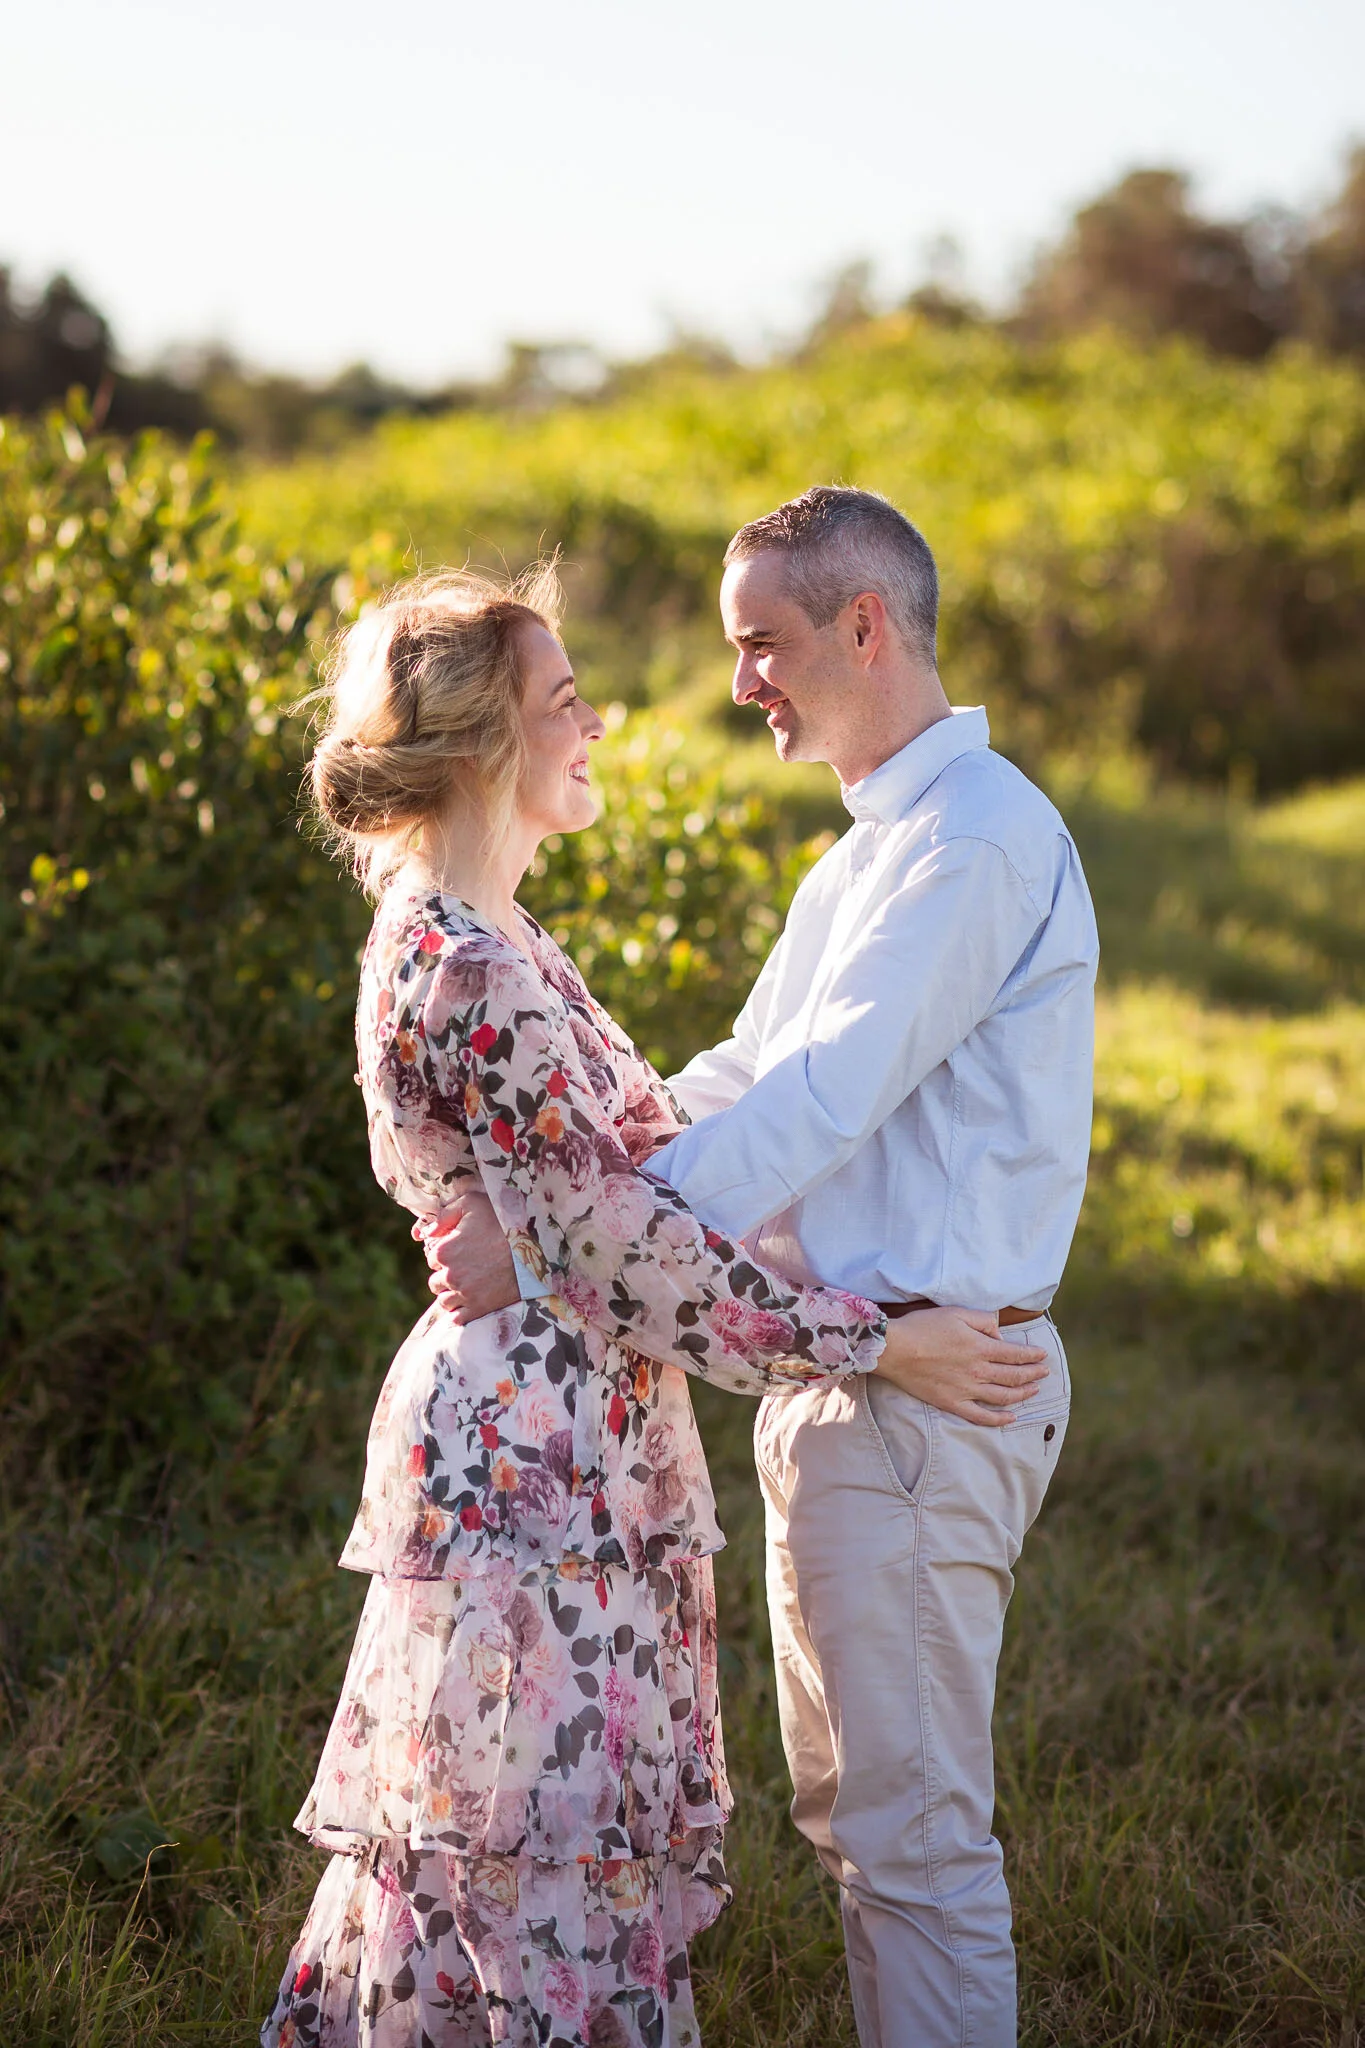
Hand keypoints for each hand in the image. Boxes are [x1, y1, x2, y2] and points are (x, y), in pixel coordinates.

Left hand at [418, 1190, 519, 1323]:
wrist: (534, 1248)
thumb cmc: (503, 1222)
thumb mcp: (473, 1204)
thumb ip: (446, 1214)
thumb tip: (428, 1231)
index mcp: (444, 1251)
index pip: (431, 1258)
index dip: (444, 1253)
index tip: (459, 1251)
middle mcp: (450, 1276)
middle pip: (435, 1282)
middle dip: (445, 1275)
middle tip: (464, 1268)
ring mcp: (464, 1295)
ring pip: (444, 1301)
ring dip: (451, 1294)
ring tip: (466, 1285)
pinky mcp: (479, 1308)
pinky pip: (458, 1318)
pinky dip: (460, 1312)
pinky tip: (471, 1301)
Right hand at [875, 1307, 1048, 1425]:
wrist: (895, 1349)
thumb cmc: (924, 1326)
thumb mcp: (957, 1312)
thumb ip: (984, 1320)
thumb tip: (1000, 1334)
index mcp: (981, 1348)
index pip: (1016, 1354)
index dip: (1032, 1355)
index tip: (1043, 1355)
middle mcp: (978, 1371)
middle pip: (1014, 1376)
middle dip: (1033, 1374)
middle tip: (1045, 1372)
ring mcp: (966, 1390)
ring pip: (1003, 1397)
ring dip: (1022, 1394)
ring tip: (1034, 1391)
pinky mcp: (952, 1403)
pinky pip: (981, 1416)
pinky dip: (999, 1419)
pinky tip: (1011, 1418)